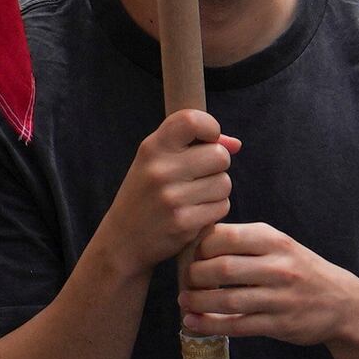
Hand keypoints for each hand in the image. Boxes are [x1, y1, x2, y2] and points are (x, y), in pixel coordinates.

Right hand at [97, 107, 233, 279]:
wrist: (123, 238)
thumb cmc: (146, 194)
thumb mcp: (156, 162)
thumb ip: (193, 146)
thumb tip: (236, 144)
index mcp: (152, 148)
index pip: (192, 120)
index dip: (211, 128)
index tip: (207, 140)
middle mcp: (160, 169)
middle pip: (220, 156)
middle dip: (218, 166)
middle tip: (201, 175)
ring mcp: (171, 197)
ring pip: (224, 183)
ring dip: (217, 190)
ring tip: (195, 196)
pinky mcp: (183, 222)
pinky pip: (222, 207)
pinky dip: (214, 210)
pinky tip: (195, 213)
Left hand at [180, 219, 358, 348]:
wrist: (342, 303)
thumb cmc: (299, 269)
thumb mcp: (278, 244)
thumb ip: (243, 240)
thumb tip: (195, 240)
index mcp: (273, 240)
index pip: (224, 237)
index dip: (198, 246)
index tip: (187, 255)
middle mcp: (278, 267)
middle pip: (222, 269)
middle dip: (194, 276)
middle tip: (184, 280)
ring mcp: (279, 298)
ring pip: (228, 300)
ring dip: (198, 302)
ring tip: (184, 301)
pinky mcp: (279, 324)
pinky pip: (238, 325)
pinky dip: (211, 325)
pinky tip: (193, 322)